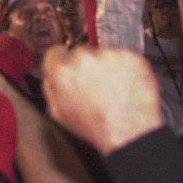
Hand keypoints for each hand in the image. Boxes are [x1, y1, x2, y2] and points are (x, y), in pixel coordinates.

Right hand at [42, 46, 162, 154]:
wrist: (130, 131)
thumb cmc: (98, 127)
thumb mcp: (60, 114)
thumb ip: (51, 88)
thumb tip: (52, 77)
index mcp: (62, 71)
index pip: (55, 52)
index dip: (63, 63)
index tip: (70, 68)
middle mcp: (84, 58)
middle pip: (81, 52)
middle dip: (86, 66)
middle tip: (95, 86)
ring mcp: (109, 55)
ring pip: (104, 54)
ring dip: (107, 67)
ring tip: (113, 90)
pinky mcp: (130, 55)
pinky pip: (124, 57)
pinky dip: (125, 67)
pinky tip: (125, 86)